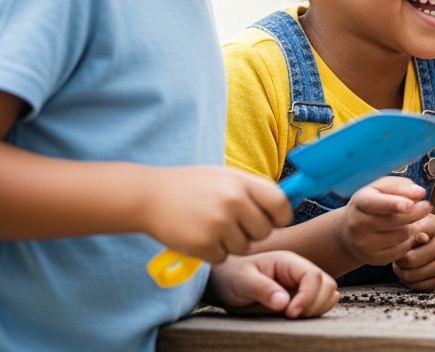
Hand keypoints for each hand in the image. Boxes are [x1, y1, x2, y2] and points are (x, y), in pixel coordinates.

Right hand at [140, 166, 290, 263]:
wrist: (148, 196)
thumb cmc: (191, 186)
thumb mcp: (225, 177)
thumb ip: (252, 190)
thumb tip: (285, 205)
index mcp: (242, 183)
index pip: (280, 204)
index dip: (281, 216)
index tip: (275, 220)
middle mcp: (234, 202)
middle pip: (264, 232)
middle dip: (252, 232)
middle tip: (234, 225)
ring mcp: (218, 224)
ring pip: (243, 247)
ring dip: (232, 243)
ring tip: (212, 228)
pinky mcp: (202, 244)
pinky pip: (222, 257)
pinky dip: (213, 252)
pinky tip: (199, 237)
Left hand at [205, 251, 339, 317]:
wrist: (225, 282)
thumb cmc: (232, 278)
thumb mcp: (242, 281)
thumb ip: (263, 289)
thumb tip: (284, 302)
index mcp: (288, 262)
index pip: (313, 276)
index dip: (308, 296)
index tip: (290, 313)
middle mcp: (300, 271)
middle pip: (327, 285)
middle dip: (315, 303)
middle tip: (291, 316)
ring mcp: (303, 284)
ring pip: (329, 294)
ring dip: (316, 308)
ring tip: (293, 316)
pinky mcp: (302, 296)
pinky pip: (321, 303)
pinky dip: (315, 311)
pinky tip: (295, 316)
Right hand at [338, 176, 431, 265]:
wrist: (352, 231)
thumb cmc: (375, 203)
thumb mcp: (383, 188)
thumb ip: (401, 186)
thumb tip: (420, 193)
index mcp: (360, 202)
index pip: (375, 204)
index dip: (393, 204)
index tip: (409, 205)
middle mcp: (357, 224)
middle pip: (395, 221)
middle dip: (415, 213)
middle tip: (426, 206)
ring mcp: (364, 244)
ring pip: (402, 235)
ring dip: (411, 226)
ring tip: (407, 221)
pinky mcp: (374, 259)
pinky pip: (403, 250)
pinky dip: (408, 241)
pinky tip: (401, 234)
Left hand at [392, 214, 434, 290]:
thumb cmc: (432, 234)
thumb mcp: (424, 222)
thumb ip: (414, 226)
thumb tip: (413, 237)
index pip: (408, 240)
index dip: (398, 248)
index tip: (397, 247)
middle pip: (408, 262)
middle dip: (398, 262)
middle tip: (397, 259)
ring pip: (411, 277)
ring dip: (402, 273)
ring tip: (403, 267)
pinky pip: (419, 287)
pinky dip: (411, 282)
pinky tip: (412, 274)